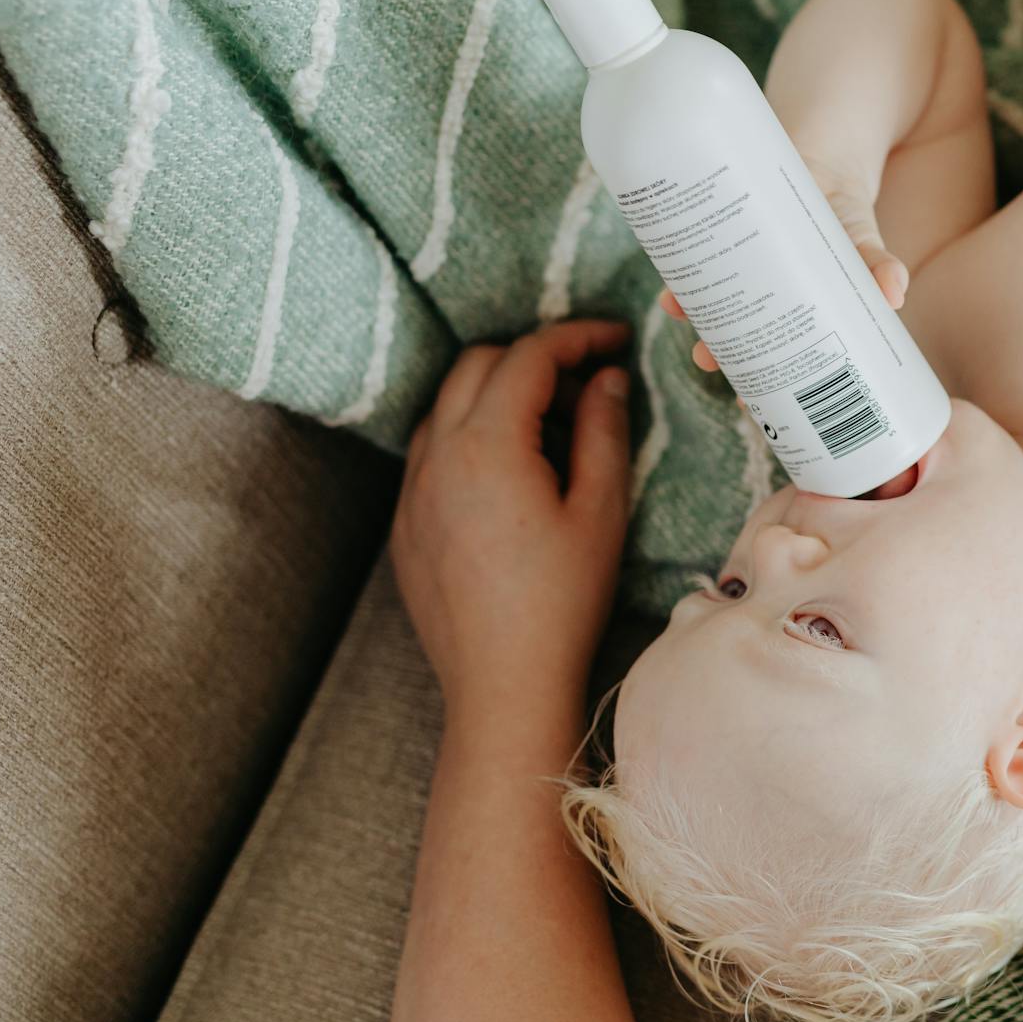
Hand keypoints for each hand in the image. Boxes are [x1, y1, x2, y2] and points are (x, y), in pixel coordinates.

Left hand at [392, 321, 631, 723]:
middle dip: (536, 358)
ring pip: (448, 403)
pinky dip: (471, 435)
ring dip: (498, 393)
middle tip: (590, 384)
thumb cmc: (562, 603)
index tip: (617, 337)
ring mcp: (412, 489)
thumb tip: (608, 380)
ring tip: (554, 427)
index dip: (578, 336)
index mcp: (487, 444)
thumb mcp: (601, 511)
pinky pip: (431, 450)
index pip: (530, 356)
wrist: (504, 684)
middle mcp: (436, 454)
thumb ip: (604, 431)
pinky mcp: (405, 522)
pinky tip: (513, 472)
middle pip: (479, 363)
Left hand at [663, 155, 907, 372]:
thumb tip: (896, 292)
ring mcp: (741, 265)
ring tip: (675, 308)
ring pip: (710, 298)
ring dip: (689, 308)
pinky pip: (697, 253)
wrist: (824, 161)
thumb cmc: (845, 216)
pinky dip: (680, 266)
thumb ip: (878, 265)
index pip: (776, 358)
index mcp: (798, 313)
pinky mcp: (724, 230)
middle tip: (705, 359)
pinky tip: (669, 278)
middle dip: (717, 349)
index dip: (760, 385)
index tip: (745, 408)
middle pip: (735, 333)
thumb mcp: (863, 240)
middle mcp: (764, 296)